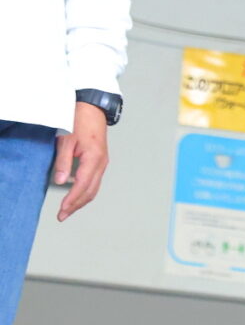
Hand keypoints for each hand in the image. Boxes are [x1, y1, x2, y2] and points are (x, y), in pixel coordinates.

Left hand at [50, 103, 108, 219]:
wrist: (93, 109)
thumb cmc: (79, 120)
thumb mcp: (67, 140)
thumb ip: (64, 162)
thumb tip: (61, 181)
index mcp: (94, 159)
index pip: (82, 185)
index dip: (72, 200)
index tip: (62, 210)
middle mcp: (101, 164)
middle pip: (90, 192)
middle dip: (76, 206)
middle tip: (63, 216)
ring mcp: (102, 164)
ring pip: (94, 188)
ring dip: (81, 201)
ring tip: (69, 209)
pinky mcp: (100, 161)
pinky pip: (94, 182)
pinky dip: (85, 191)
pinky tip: (77, 194)